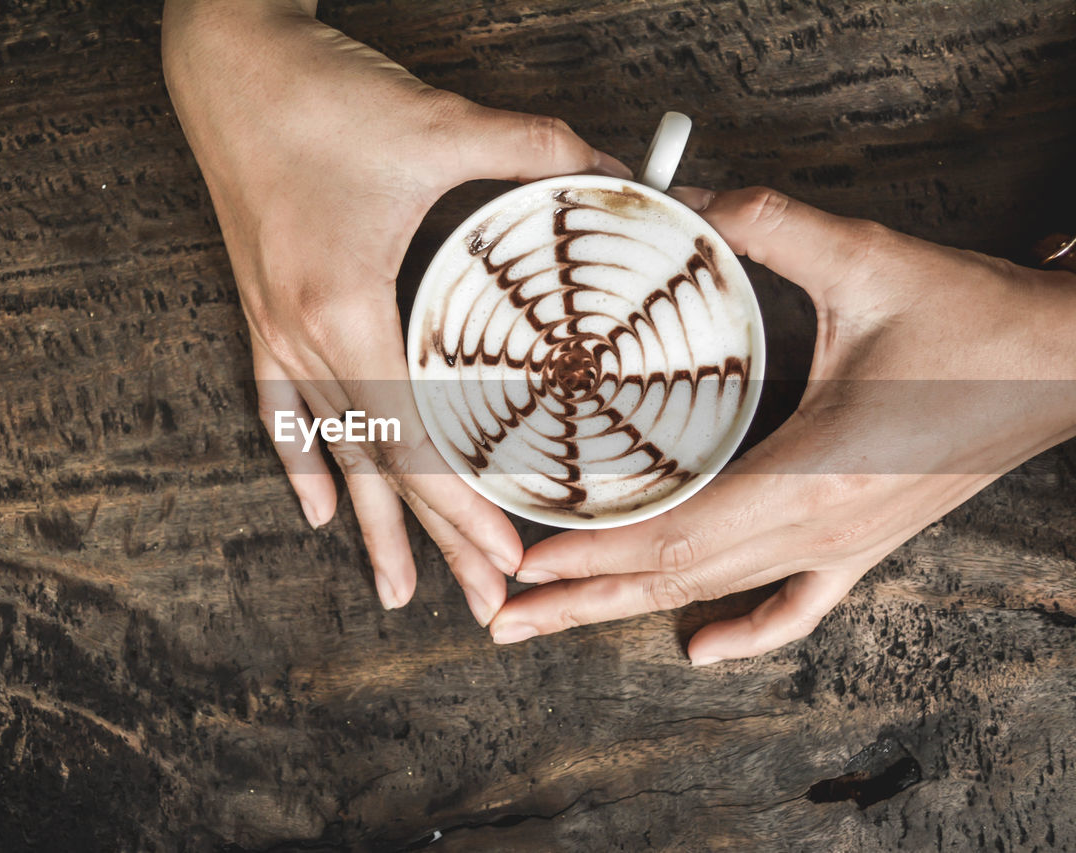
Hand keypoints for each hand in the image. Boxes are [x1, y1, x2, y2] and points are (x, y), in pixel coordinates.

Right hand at [161, 0, 630, 622]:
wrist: (224, 63)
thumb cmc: (319, 95)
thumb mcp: (438, 122)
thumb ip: (536, 152)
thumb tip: (620, 180)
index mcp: (349, 305)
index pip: (418, 435)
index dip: (465, 504)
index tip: (511, 557)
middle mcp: (307, 335)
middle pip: (383, 463)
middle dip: (438, 540)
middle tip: (484, 605)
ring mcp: (276, 329)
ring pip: (335, 452)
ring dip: (372, 527)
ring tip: (393, 593)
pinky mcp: (261, 311)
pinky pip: (280, 407)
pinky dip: (302, 463)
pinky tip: (318, 511)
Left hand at [489, 186, 1075, 659]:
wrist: (1070, 364)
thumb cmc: (976, 322)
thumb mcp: (869, 260)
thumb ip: (770, 225)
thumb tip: (687, 201)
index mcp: (810, 474)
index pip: (674, 535)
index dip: (593, 553)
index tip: (525, 562)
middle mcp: (819, 528)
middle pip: (677, 581)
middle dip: (583, 599)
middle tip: (504, 617)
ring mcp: (843, 545)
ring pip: (718, 598)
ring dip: (631, 613)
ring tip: (557, 626)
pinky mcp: (865, 543)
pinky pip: (798, 606)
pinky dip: (745, 633)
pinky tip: (698, 649)